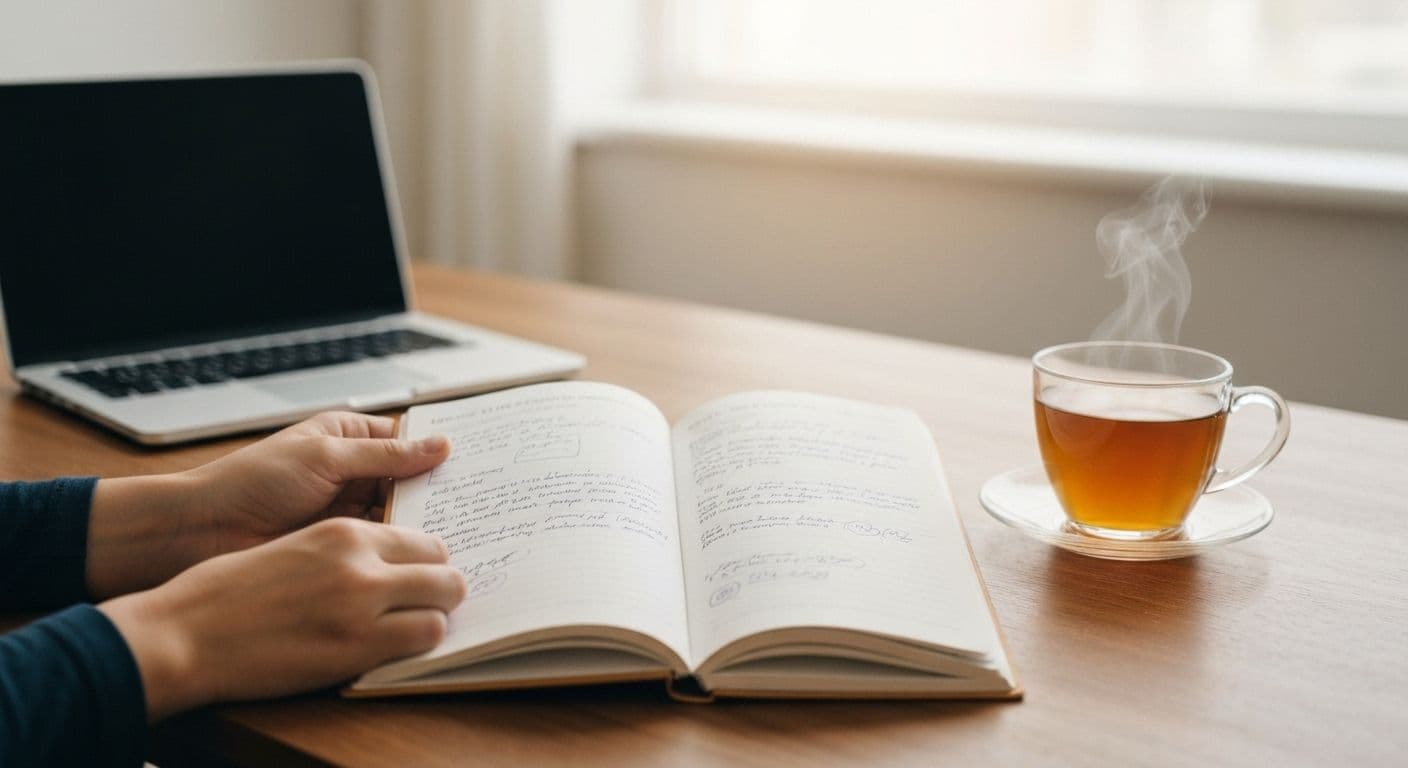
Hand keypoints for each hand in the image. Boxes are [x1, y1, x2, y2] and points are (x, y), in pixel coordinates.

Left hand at [86, 412, 450, 598]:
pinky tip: (428, 551)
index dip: (438, 450)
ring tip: (465, 526)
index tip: (479, 460)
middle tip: (482, 498)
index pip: (406, 439)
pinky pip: (381, 541)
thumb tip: (440, 446)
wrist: (202, 532)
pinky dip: (402, 545)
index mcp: (346, 436)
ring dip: (423, 520)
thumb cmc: (251, 482)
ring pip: (399, 511)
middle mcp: (351, 470)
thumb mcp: (325, 458)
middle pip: (409, 477)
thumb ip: (386, 456)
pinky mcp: (340, 544)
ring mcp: (346, 509)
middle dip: (438, 487)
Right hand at [100, 517, 465, 720]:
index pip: (421, 538)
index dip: (427, 561)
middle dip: (442, 586)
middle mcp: (361, 561)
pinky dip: (419, 644)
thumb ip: (341, 552)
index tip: (422, 575)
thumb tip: (378, 565)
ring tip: (412, 627)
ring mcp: (363, 603)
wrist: (186, 633)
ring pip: (443, 603)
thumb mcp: (293, 547)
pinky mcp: (358, 646)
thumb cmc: (226, 593)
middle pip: (444, 566)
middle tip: (426, 603)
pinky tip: (395, 648)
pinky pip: (423, 638)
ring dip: (433, 617)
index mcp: (343, 533)